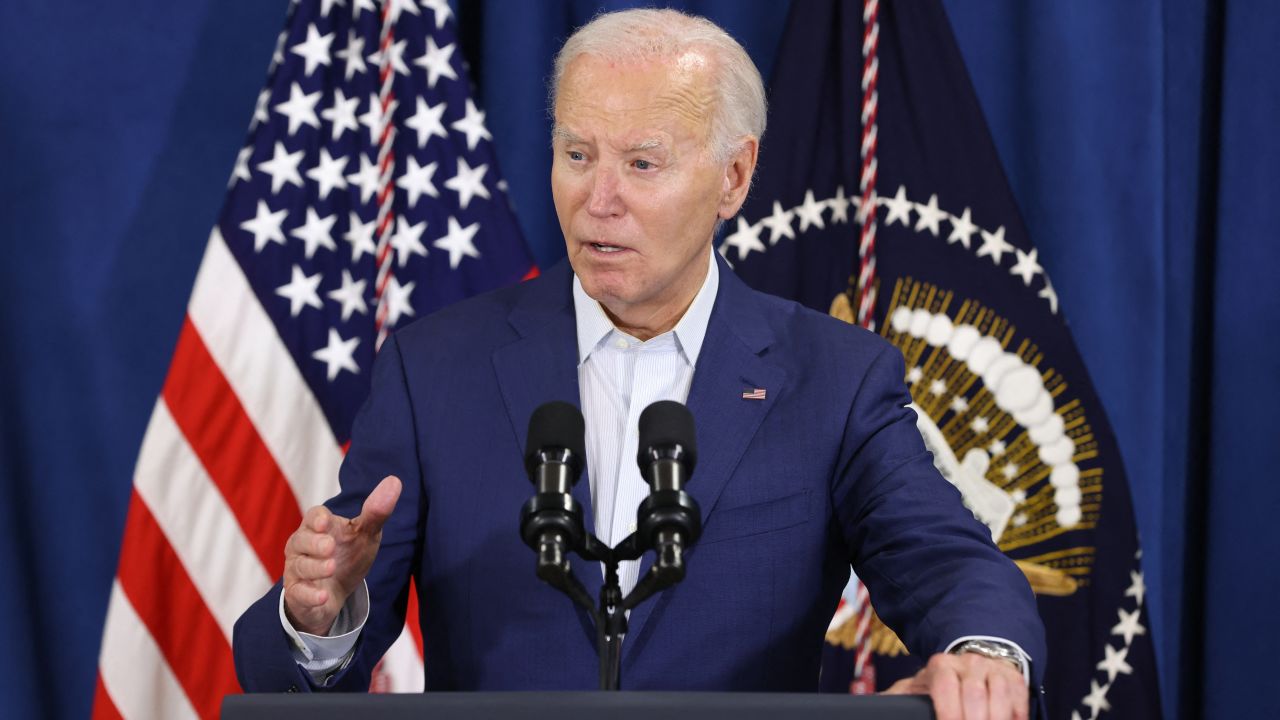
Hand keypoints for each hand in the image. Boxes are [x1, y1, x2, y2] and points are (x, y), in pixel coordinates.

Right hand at [282, 475, 401, 635]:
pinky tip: (323, 596)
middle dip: (314, 543)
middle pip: (301, 540)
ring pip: (300, 566)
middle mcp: (302, 545)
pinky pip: (298, 593)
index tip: (325, 522)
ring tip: (331, 567)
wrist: (335, 593)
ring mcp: (297, 569)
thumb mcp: (365, 534)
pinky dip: (310, 595)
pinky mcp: (297, 593)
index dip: (317, 519)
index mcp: (318, 527)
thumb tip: (395, 481)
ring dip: (315, 568)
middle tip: (329, 547)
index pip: (313, 516)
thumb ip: (376, 511)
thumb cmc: (348, 555)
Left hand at [882, 652, 1027, 719]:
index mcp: (941, 666)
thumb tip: (876, 706)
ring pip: (1000, 695)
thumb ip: (896, 699)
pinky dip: (1017, 717)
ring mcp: (994, 670)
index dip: (949, 713)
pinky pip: (1020, 699)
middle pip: (975, 695)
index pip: (945, 688)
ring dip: (997, 719)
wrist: (970, 665)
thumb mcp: (915, 689)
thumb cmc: (938, 686)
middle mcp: (969, 664)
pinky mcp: (1014, 680)